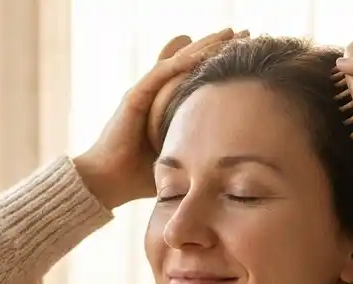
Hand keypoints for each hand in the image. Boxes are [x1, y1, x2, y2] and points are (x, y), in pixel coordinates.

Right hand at [74, 28, 240, 209]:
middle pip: (189, 61)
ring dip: (203, 46)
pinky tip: (198, 53)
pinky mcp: (134, 98)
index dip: (216, 62)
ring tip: (228, 33)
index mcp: (164, 106)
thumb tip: (230, 159)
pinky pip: (159, 74)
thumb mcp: (178, 158)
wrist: (108, 182)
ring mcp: (143, 92)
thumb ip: (196, 150)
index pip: (193, 75)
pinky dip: (179, 62)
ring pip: (178, 61)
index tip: (244, 52)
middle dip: (216, 46)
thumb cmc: (139, 176)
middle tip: (244, 32)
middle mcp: (154, 94)